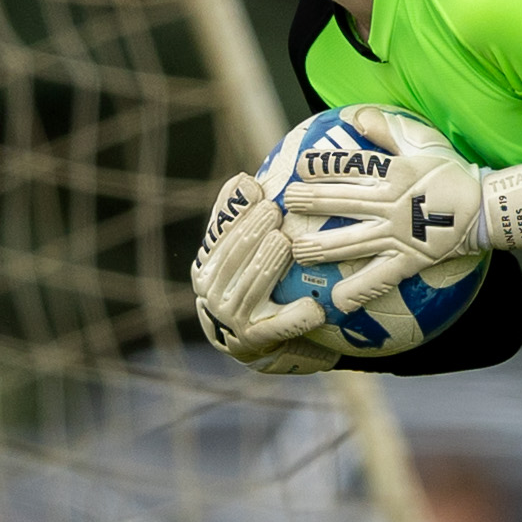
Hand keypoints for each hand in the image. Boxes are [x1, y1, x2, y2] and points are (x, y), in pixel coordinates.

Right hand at [191, 178, 334, 364]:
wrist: (261, 343)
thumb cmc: (255, 286)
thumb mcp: (242, 252)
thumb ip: (240, 219)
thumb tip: (247, 178)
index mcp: (207, 265)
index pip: (219, 232)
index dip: (236, 210)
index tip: (257, 188)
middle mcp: (212, 292)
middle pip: (233, 256)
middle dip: (252, 231)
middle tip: (276, 210)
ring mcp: (231, 318)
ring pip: (251, 286)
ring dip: (267, 264)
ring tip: (286, 243)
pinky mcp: (254, 341)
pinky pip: (276, 327)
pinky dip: (294, 317)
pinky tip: (314, 307)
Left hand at [281, 125, 521, 297]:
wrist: (487, 208)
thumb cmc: (452, 173)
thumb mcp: (422, 142)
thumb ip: (386, 128)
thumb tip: (356, 114)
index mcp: (393, 175)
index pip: (350, 167)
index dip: (321, 166)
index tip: (298, 166)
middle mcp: (390, 205)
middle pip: (342, 203)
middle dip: (309, 203)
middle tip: (282, 205)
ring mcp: (398, 236)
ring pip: (353, 242)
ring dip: (322, 247)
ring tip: (296, 251)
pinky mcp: (409, 261)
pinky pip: (380, 279)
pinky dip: (359, 291)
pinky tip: (336, 303)